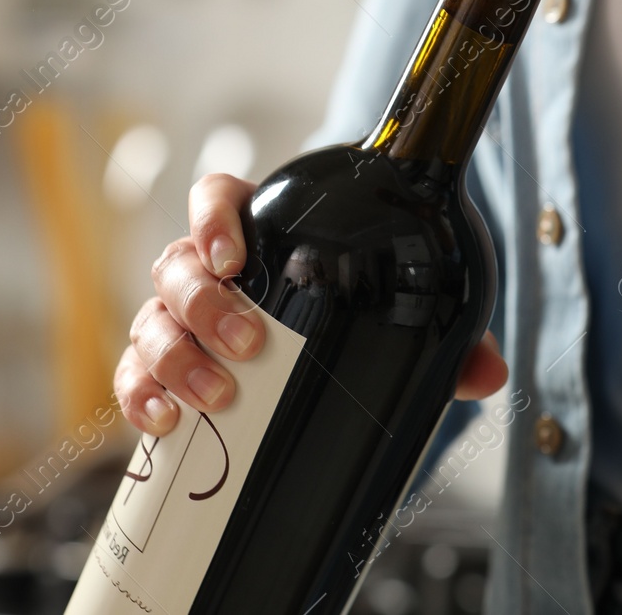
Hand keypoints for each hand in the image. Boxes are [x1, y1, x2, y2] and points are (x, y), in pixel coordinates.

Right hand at [116, 173, 510, 436]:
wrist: (325, 336)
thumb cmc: (352, 305)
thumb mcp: (399, 309)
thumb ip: (444, 332)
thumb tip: (488, 373)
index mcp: (257, 231)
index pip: (214, 197)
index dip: (212, 218)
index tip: (234, 254)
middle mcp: (207, 270)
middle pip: (176, 265)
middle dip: (202, 304)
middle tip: (248, 342)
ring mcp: (179, 319)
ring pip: (150, 320)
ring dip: (173, 356)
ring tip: (216, 396)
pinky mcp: (165, 368)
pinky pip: (133, 374)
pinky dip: (139, 396)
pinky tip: (163, 423)